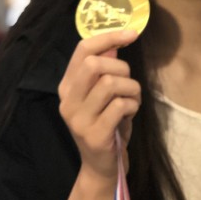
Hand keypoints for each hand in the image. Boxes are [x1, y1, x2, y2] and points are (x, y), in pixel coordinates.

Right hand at [58, 29, 140, 181]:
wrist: (102, 166)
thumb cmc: (106, 123)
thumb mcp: (101, 95)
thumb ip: (104, 70)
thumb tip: (116, 42)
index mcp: (67, 86)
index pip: (83, 50)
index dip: (109, 37)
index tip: (132, 34)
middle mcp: (67, 100)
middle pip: (95, 65)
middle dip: (122, 68)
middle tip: (129, 84)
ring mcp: (78, 119)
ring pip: (110, 83)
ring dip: (132, 88)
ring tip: (133, 99)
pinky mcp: (94, 134)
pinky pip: (120, 105)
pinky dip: (133, 105)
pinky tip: (131, 113)